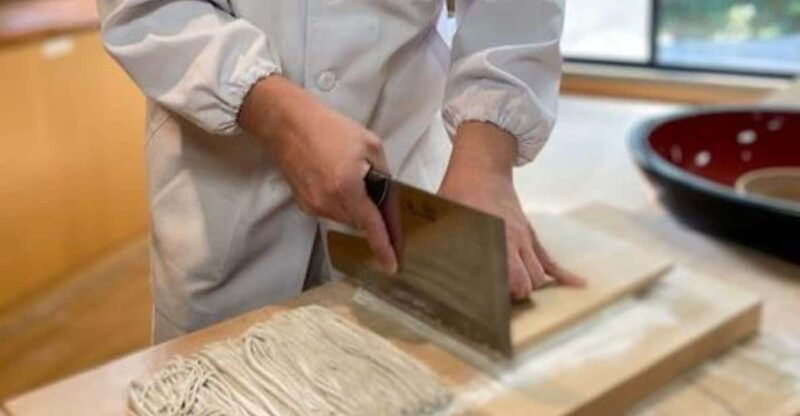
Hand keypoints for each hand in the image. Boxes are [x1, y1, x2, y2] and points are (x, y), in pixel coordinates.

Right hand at [238, 76, 396, 272]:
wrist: (288, 124)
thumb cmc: (329, 128)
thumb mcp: (369, 144)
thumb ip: (383, 173)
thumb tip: (386, 194)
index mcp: (347, 187)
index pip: (371, 225)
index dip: (383, 247)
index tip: (391, 267)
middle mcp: (328, 202)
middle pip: (360, 222)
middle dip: (371, 214)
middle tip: (375, 190)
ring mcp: (313, 205)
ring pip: (345, 218)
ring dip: (354, 207)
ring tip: (351, 177)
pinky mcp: (304, 204)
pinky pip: (330, 211)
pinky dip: (340, 203)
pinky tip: (336, 180)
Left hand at [438, 122, 584, 300]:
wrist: (482, 168)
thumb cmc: (458, 195)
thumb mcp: (441, 218)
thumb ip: (434, 242)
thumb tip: (412, 267)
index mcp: (494, 239)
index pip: (509, 279)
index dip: (501, 298)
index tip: (488, 308)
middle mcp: (514, 242)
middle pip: (528, 282)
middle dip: (517, 296)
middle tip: (499, 304)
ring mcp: (526, 239)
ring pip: (539, 274)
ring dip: (531, 287)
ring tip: (516, 297)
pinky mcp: (531, 236)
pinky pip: (550, 258)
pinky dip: (563, 274)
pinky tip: (578, 286)